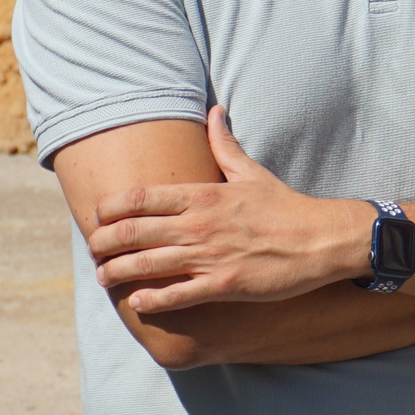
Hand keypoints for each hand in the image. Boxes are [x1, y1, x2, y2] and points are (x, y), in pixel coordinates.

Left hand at [87, 106, 366, 316]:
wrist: (321, 240)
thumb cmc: (286, 207)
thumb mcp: (253, 172)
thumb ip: (225, 145)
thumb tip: (213, 111)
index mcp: (204, 195)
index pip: (142, 197)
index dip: (111, 207)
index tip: (98, 215)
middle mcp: (200, 225)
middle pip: (135, 231)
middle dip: (104, 242)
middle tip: (93, 249)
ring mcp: (210, 256)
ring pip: (148, 265)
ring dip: (117, 273)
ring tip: (103, 277)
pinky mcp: (223, 286)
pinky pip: (177, 296)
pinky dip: (151, 301)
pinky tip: (136, 303)